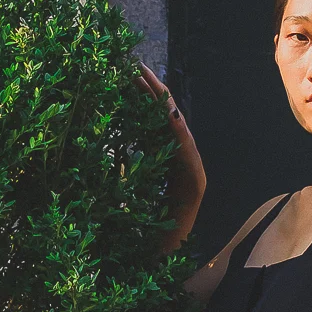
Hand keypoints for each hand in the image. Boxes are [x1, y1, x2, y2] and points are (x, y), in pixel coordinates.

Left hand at [138, 63, 205, 234]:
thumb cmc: (151, 216)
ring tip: (152, 84)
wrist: (170, 245)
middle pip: (169, 115)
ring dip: (165, 105)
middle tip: (137, 67)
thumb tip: (114, 138)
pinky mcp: (196, 180)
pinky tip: (171, 116)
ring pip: (179, 128)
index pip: (158, 116)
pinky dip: (179, 132)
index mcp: (167, 152)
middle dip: (154, 89)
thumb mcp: (138, 179)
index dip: (147, 93)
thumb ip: (134, 159)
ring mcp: (192, 165)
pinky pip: (186, 151)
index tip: (130, 73)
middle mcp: (182, 153)